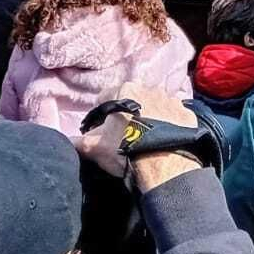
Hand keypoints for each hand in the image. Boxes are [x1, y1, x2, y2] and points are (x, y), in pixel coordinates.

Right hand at [77, 82, 201, 190]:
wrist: (164, 165)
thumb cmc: (126, 151)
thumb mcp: (94, 147)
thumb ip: (77, 141)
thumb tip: (66, 140)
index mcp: (125, 90)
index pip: (104, 100)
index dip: (99, 117)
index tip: (101, 132)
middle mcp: (150, 88)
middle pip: (131, 102)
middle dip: (126, 116)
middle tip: (123, 138)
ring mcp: (171, 100)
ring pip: (153, 108)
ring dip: (148, 119)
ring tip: (145, 141)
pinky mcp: (187, 114)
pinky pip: (173, 117)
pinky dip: (168, 126)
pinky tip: (163, 141)